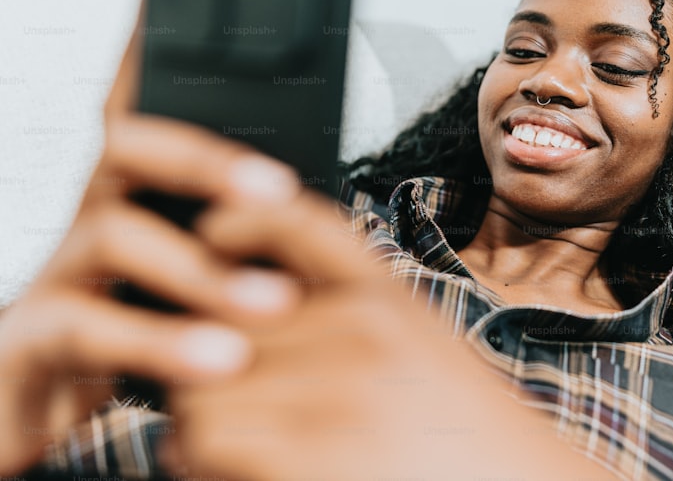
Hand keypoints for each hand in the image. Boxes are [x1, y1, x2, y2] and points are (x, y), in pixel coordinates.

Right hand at [0, 0, 304, 473]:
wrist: (31, 408)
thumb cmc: (130, 327)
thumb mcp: (188, 273)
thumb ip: (231, 237)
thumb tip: (308, 205)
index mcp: (135, 192)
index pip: (143, 104)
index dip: (153, 46)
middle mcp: (92, 212)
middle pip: (130, 147)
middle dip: (206, 159)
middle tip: (279, 190)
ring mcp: (58, 269)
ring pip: (116, 236)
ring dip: (204, 271)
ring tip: (277, 303)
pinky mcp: (31, 337)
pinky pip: (87, 329)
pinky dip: (161, 343)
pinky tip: (222, 361)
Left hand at [161, 190, 615, 479]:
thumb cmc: (468, 438)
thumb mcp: (420, 350)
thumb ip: (350, 319)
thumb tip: (237, 315)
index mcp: (391, 298)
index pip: (300, 224)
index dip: (244, 219)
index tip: (213, 235)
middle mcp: (363, 330)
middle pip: (225, 325)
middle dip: (214, 370)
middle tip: (236, 411)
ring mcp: (337, 390)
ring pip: (203, 387)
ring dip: (203, 425)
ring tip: (241, 453)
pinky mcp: (310, 455)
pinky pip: (206, 443)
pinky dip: (208, 464)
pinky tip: (253, 474)